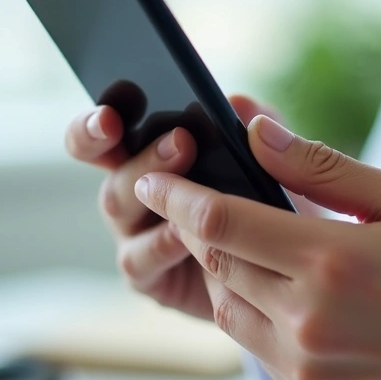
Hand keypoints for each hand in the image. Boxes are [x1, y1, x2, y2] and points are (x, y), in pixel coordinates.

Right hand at [64, 95, 318, 319]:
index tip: (111, 117)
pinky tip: (184, 235)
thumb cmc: (270, 205)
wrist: (285, 272)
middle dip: (142, 155)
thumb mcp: (270, 161)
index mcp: (149, 154)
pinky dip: (160, 244)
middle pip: (110, 170)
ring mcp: (135, 235)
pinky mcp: (149, 277)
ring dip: (152, 190)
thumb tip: (236, 102)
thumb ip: (256, 128)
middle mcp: (132, 192)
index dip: (95, 125)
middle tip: (182, 143)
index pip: (104, 133)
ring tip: (192, 186)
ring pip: (119, 208)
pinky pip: (139, 259)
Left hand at [134, 115, 380, 379]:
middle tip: (228, 206)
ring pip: (227, 306)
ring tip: (272, 253)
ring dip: (231, 273)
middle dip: (209, 228)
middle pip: (217, 261)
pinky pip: (254, 346)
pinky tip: (296, 299)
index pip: (221, 221)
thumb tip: (257, 131)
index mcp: (334, 262)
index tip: (154, 177)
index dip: (178, 194)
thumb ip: (323, 168)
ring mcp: (305, 369)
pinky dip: (258, 314)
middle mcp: (309, 321)